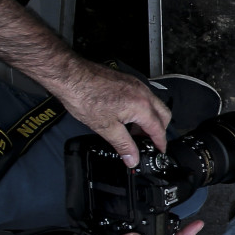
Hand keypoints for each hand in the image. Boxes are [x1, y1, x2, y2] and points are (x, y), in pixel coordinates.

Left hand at [51, 58, 172, 166]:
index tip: (160, 151)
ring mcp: (136, 84)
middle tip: (148, 142)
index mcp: (141, 106)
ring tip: (134, 131)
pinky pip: (144, 97)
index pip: (158, 129)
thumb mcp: (106, 128)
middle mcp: (143, 93)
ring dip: (150, 119)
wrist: (71, 76)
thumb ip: (123, 145)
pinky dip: (142, 109)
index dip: (160, 143)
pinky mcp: (128, 80)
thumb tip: (132, 159)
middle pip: (163, 115)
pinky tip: (126, 116)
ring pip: (154, 104)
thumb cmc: (85, 97)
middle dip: (159, 130)